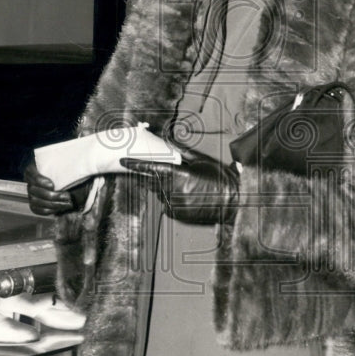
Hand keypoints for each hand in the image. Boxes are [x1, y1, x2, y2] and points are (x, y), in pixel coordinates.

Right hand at [24, 161, 90, 215]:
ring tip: (68, 204)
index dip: (40, 181)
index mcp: (32, 170)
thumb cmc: (61, 169)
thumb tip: (73, 158)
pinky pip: (39, 210)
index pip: (32, 176)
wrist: (61, 180)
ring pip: (37, 202)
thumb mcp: (60, 162)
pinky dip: (50, 210)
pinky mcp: (34, 205)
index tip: (52, 185)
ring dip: (54, 204)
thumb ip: (62, 159)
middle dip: (53, 196)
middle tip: (68, 196)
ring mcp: (31, 195)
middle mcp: (30, 183)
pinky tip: (61, 208)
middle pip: (35, 191)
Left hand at [120, 149, 238, 223]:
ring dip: (165, 189)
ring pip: (159, 193)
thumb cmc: (218, 178)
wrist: (231, 200)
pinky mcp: (176, 214)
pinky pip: (165, 205)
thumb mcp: (200, 161)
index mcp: (178, 174)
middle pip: (152, 181)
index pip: (150, 167)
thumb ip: (181, 152)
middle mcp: (173, 190)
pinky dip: (171, 200)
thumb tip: (169, 141)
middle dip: (154, 177)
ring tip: (186, 187)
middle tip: (170, 175)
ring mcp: (174, 203)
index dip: (134, 164)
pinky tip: (186, 197)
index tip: (123, 161)